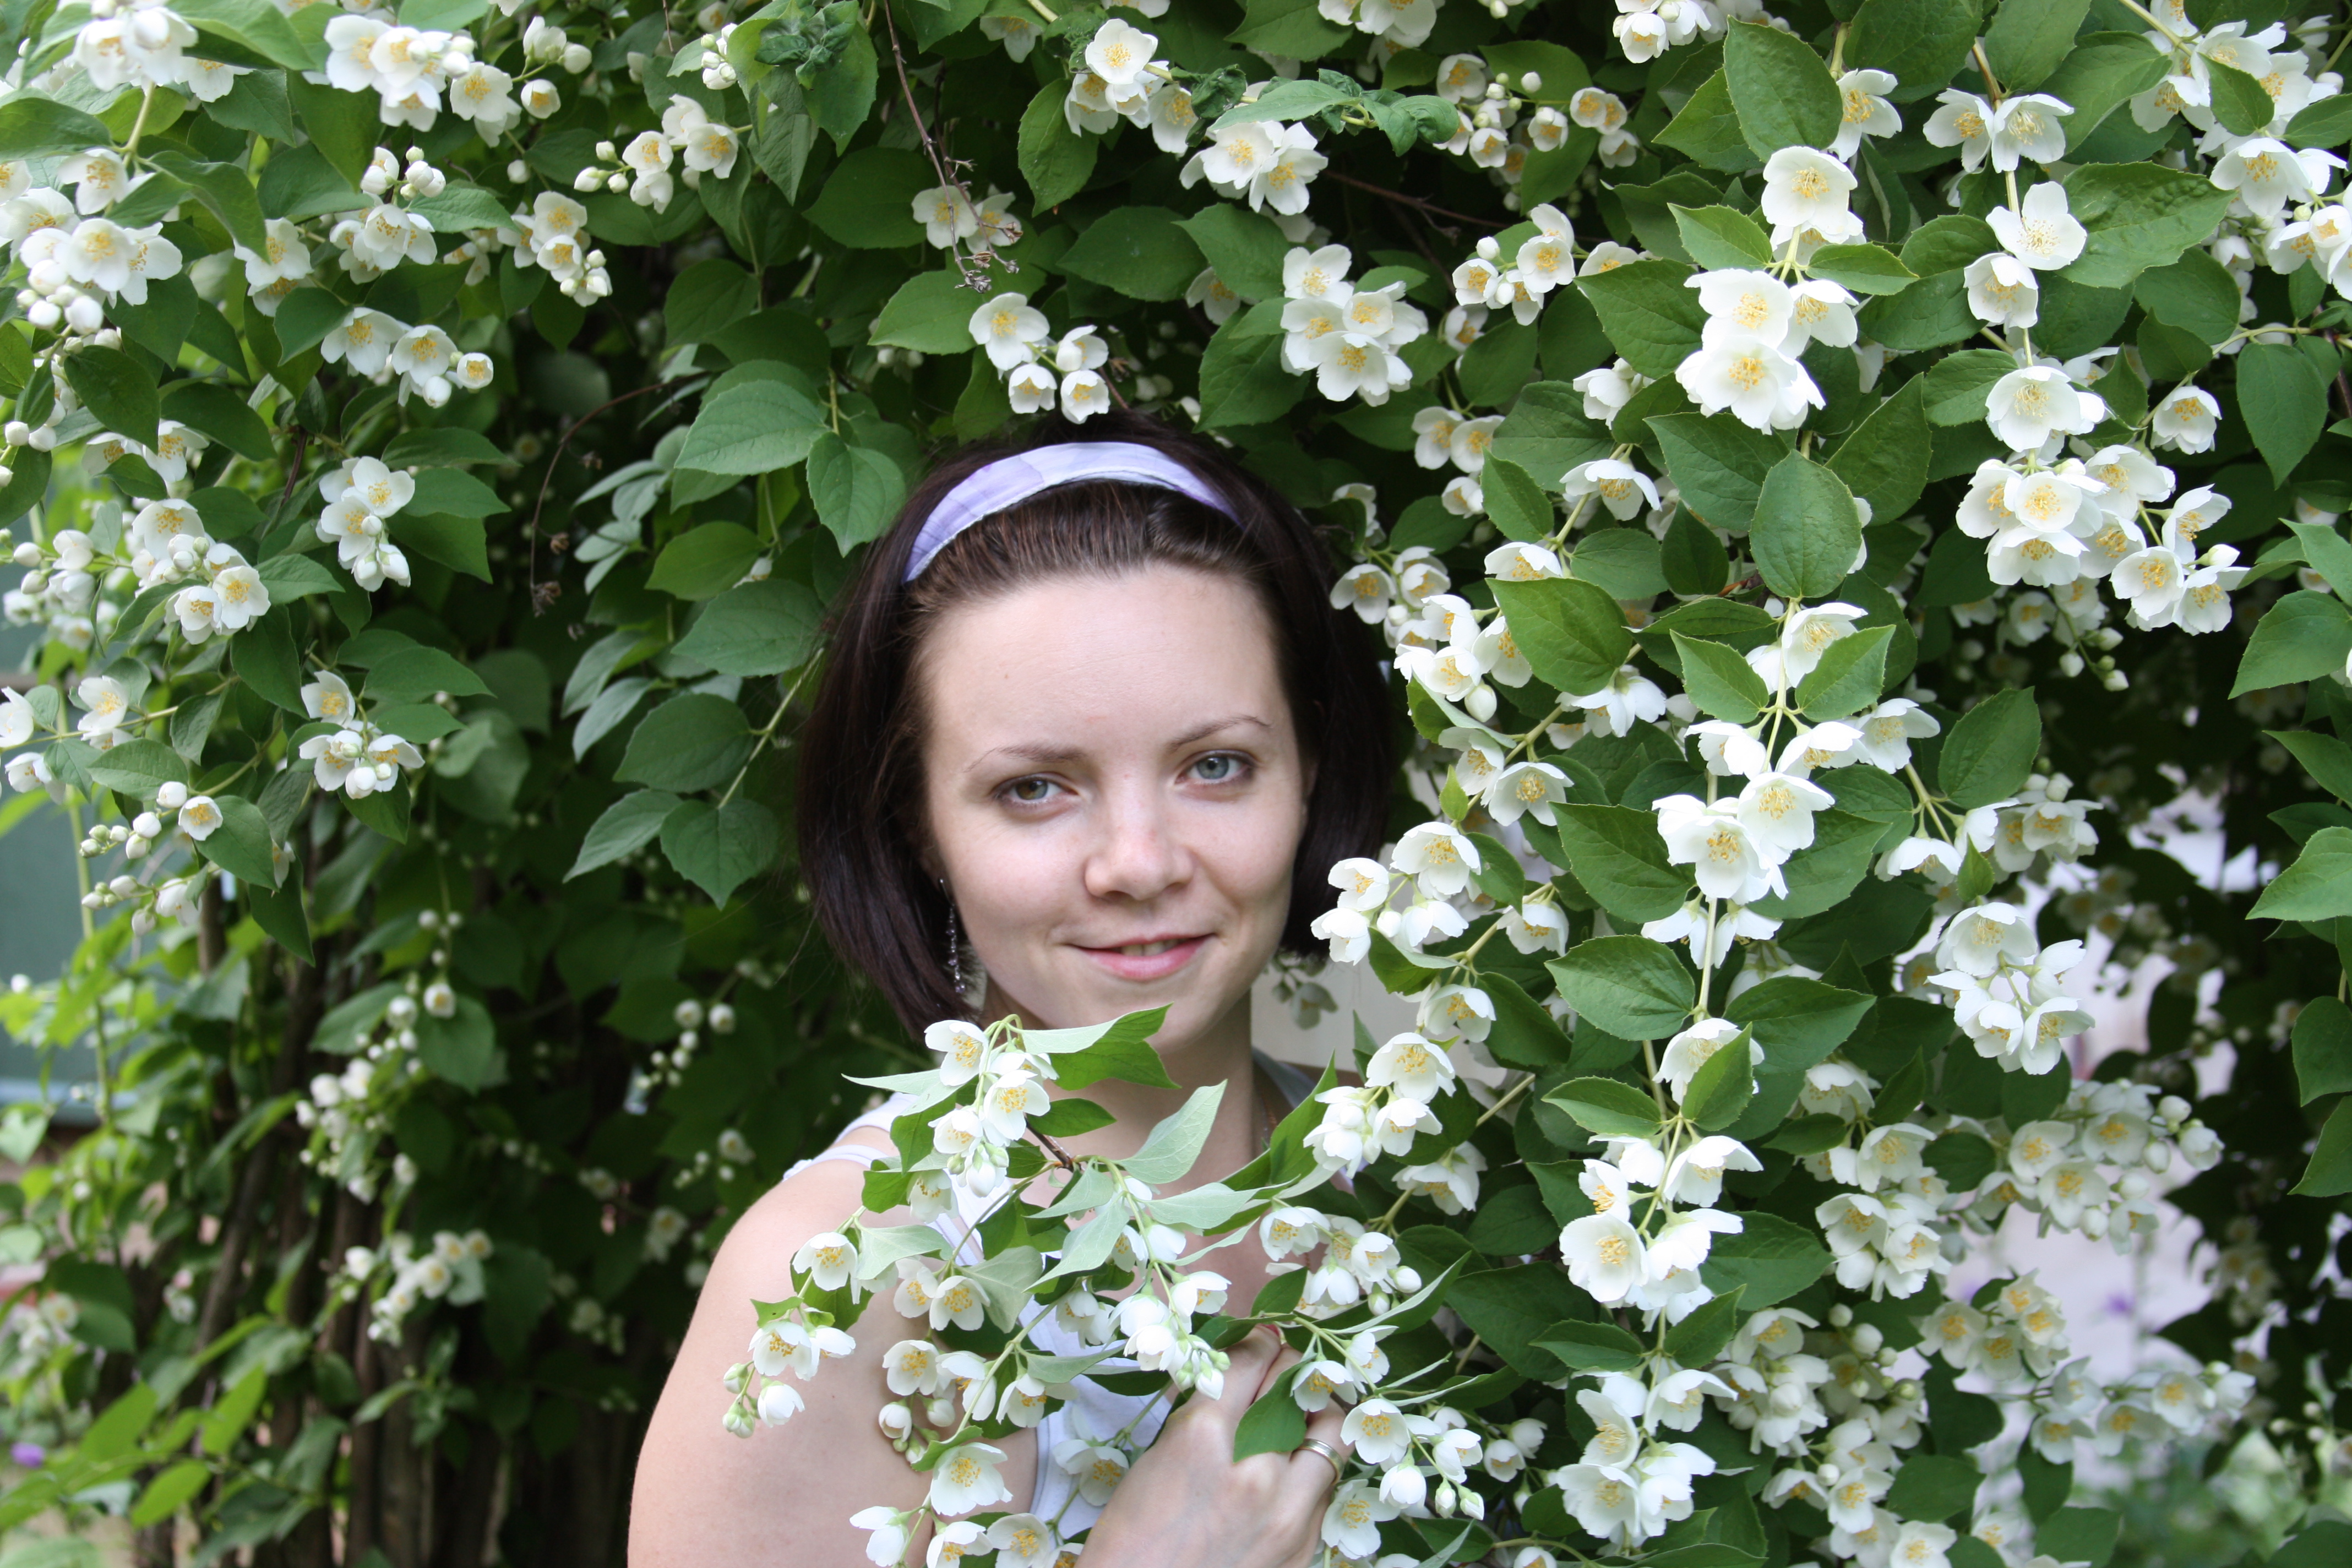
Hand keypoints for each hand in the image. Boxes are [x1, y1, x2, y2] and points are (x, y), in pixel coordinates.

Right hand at [1078, 1326, 1350, 1567]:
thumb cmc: (1131, 1542)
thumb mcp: (1156, 1462)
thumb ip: (1201, 1417)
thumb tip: (1233, 1379)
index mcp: (1203, 1438)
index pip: (1252, 1359)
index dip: (1258, 1342)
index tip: (1259, 1340)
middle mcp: (1254, 1469)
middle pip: (1296, 1386)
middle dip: (1288, 1369)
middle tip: (1281, 1369)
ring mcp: (1287, 1512)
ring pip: (1331, 1434)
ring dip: (1317, 1416)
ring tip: (1302, 1416)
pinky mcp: (1304, 1547)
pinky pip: (1326, 1490)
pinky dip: (1313, 1471)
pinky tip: (1294, 1473)